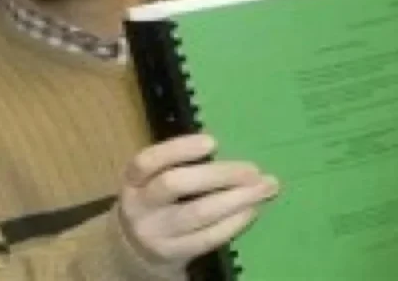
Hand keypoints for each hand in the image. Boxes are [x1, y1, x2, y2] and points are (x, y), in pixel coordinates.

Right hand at [118, 133, 279, 273]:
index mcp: (133, 180)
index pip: (148, 161)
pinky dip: (234, 222)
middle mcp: (140, 206)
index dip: (178, 149)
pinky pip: (209, 237)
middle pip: (175, 185)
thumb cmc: (153, 202)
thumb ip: (177, 165)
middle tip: (252, 170)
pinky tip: (251, 210)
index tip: (212, 142)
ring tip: (264, 188)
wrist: (135, 250)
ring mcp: (156, 233)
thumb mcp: (151, 181)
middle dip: (218, 174)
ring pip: (198, 212)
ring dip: (236, 198)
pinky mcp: (174, 254)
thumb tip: (225, 152)